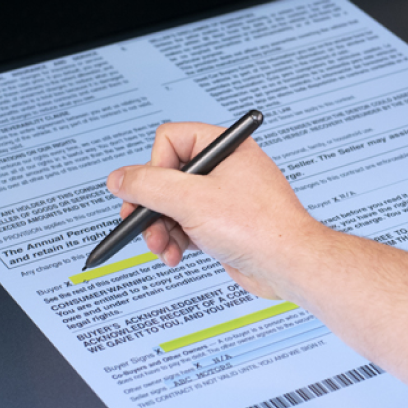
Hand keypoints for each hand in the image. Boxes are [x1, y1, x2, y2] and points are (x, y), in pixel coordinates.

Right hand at [106, 122, 320, 300]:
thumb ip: (149, 186)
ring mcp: (222, 197)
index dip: (154, 167)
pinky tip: (175, 255)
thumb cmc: (258, 228)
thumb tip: (117, 179)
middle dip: (151, 207)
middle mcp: (223, 168)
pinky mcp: (221, 224)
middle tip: (141, 224)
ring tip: (162, 247)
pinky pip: (183, 226)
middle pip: (164, 177)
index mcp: (224, 147)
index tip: (152, 193)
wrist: (290, 267)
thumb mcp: (192, 201)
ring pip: (171, 205)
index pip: (169, 140)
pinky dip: (174, 241)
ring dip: (159, 229)